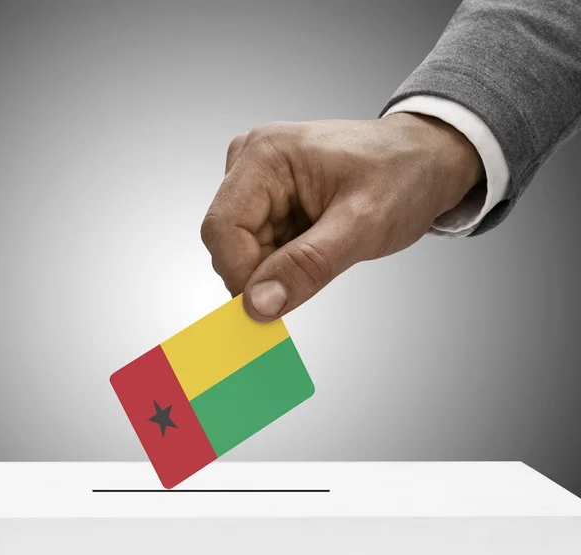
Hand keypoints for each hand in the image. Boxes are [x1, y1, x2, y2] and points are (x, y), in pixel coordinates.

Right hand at [201, 114, 483, 321]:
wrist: (423, 161)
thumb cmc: (402, 176)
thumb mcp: (362, 225)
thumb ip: (307, 265)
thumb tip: (258, 304)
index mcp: (265, 155)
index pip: (222, 229)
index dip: (241, 275)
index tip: (270, 308)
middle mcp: (251, 163)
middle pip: (229, 242)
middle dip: (264, 272)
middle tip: (314, 273)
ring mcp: (257, 182)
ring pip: (242, 250)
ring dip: (278, 267)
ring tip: (325, 249)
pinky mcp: (268, 200)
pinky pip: (259, 247)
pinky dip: (284, 262)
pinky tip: (317, 246)